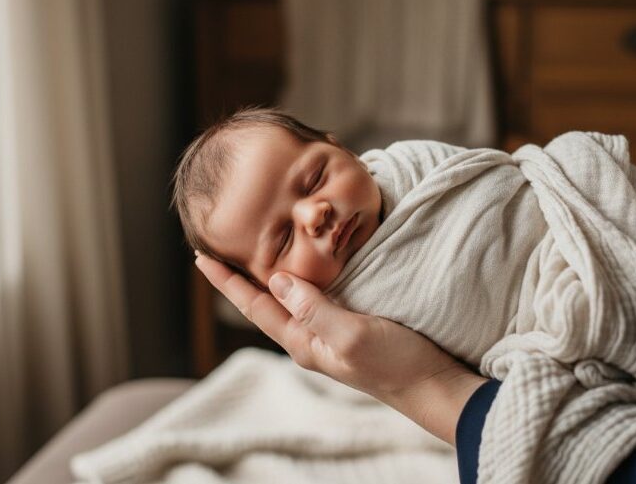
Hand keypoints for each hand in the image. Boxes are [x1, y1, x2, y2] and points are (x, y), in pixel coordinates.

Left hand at [195, 253, 487, 444]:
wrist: (434, 387)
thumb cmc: (397, 364)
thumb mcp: (353, 334)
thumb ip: (314, 308)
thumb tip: (276, 280)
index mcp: (303, 342)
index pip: (254, 307)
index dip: (227, 282)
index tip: (201, 257)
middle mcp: (309, 338)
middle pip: (263, 304)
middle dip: (238, 279)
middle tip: (216, 249)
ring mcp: (329, 334)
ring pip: (287, 300)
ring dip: (266, 277)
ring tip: (249, 254)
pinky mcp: (349, 326)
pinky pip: (313, 297)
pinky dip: (300, 278)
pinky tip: (304, 267)